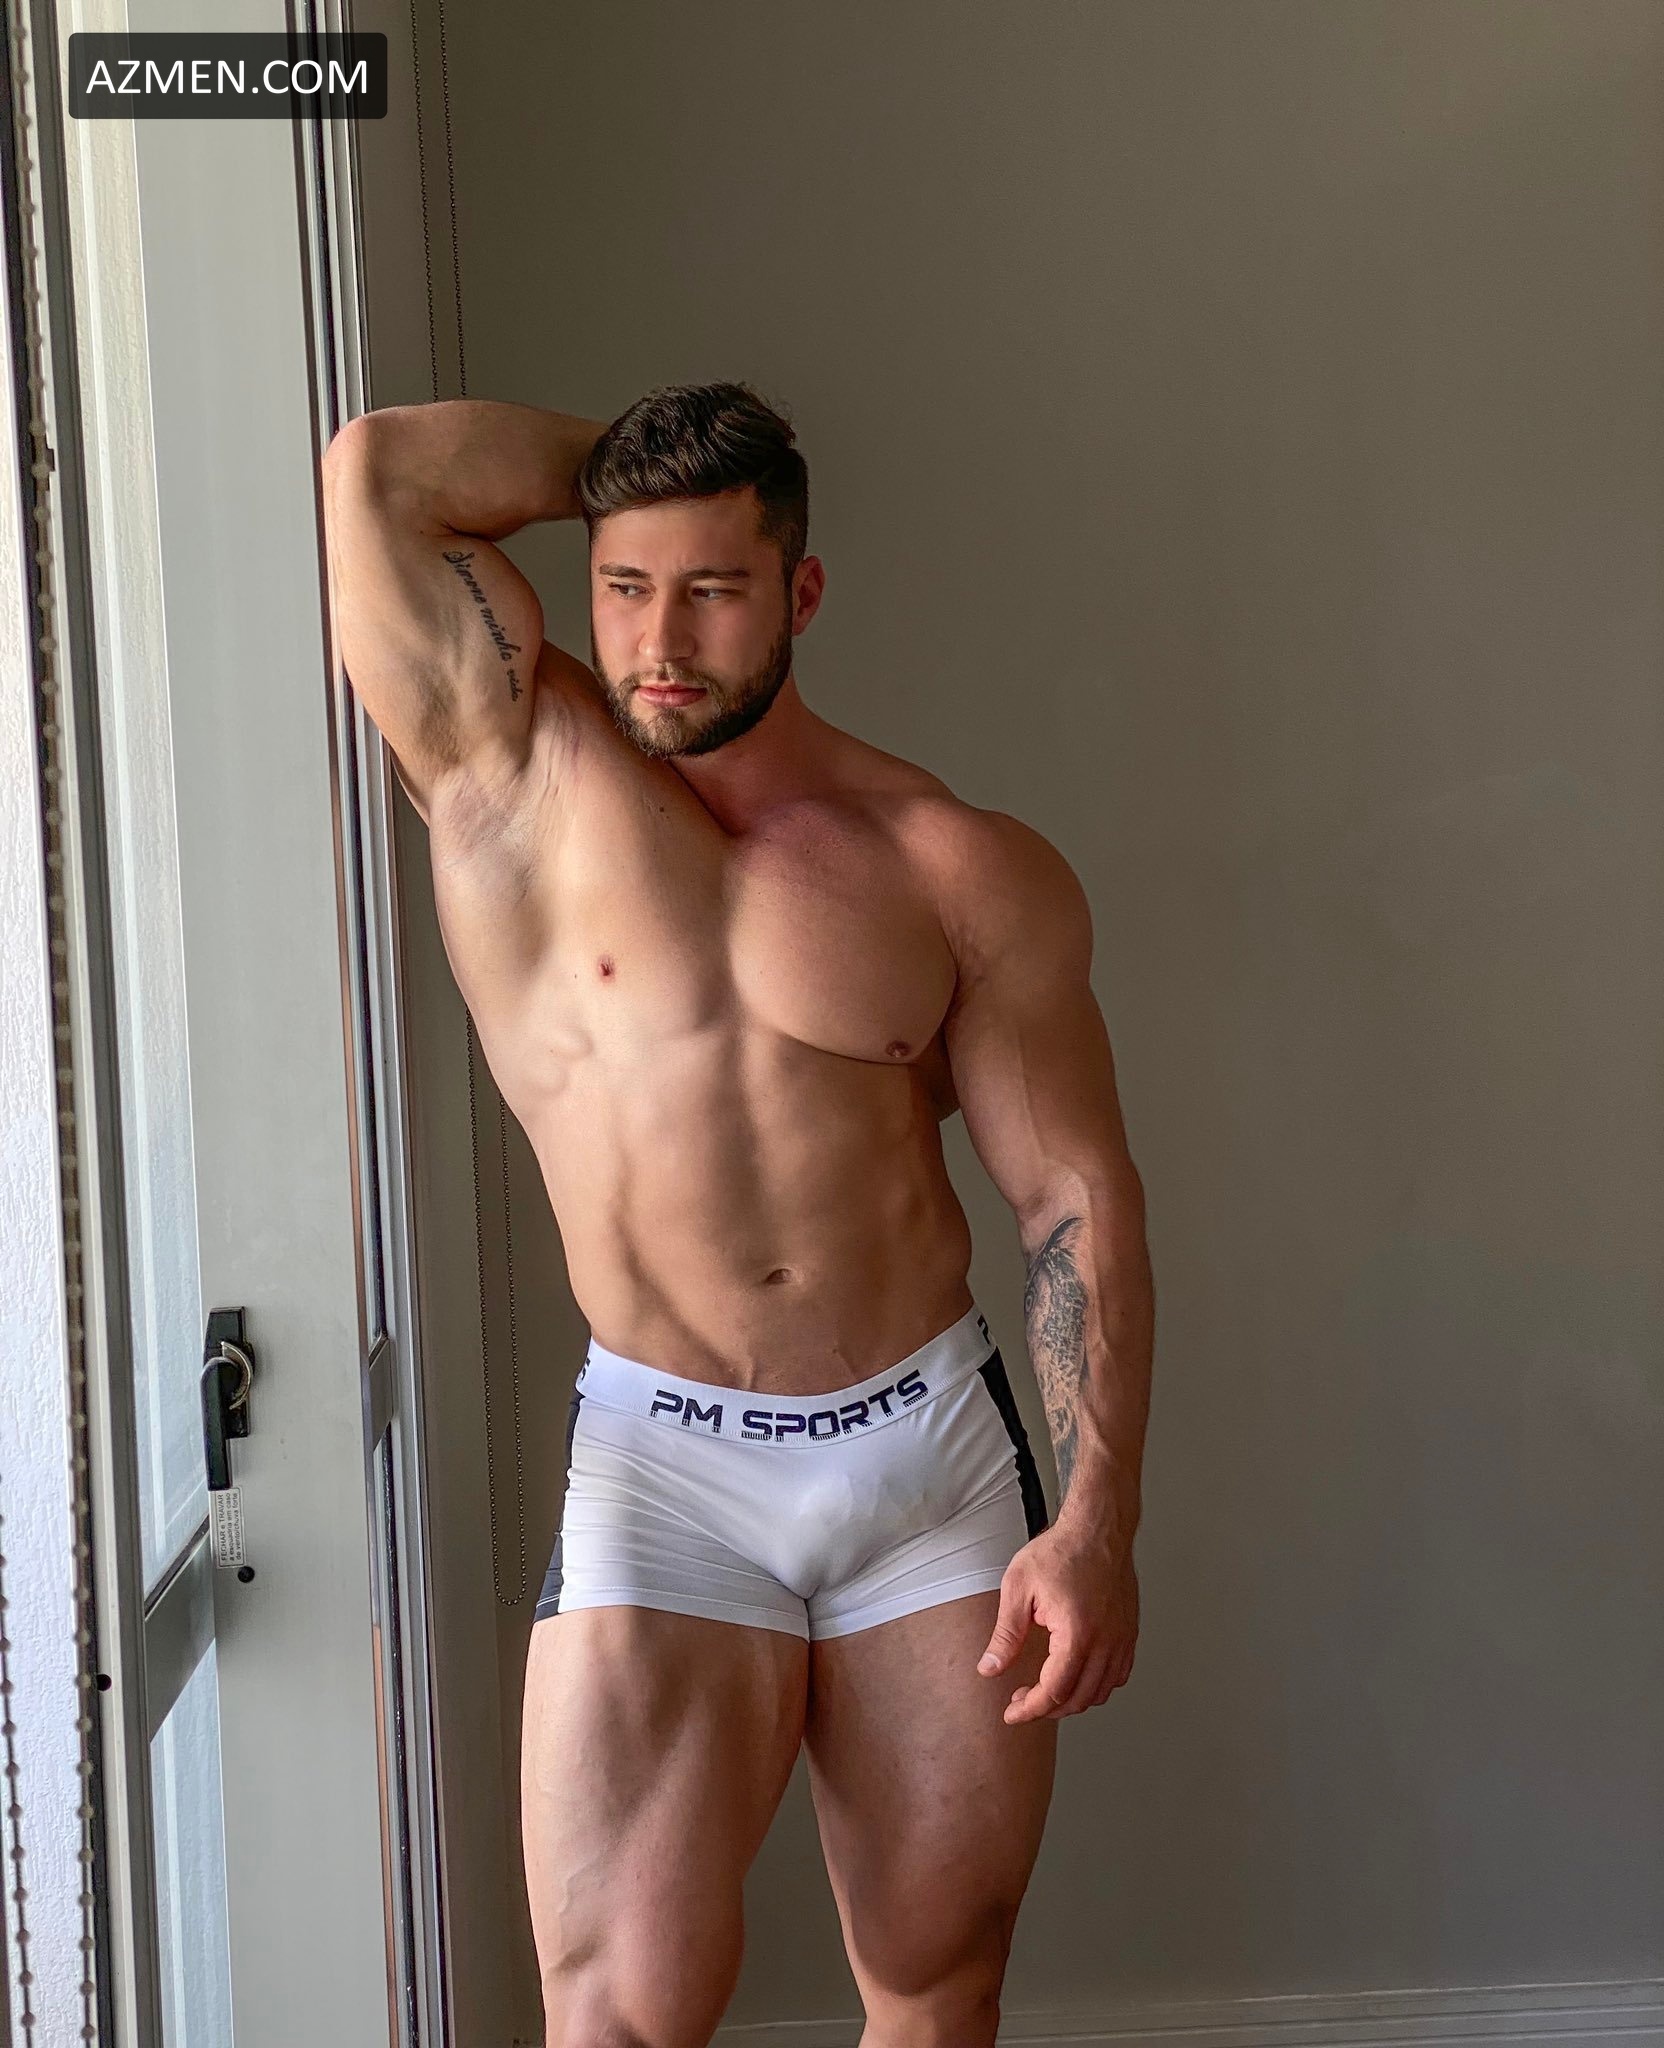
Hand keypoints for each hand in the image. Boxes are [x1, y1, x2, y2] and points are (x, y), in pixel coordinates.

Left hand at [977, 1523, 1138, 1723]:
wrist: (1098, 1528)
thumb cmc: (1062, 1551)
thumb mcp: (1019, 1588)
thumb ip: (1005, 1635)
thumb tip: (991, 1668)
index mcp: (1077, 1635)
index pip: (1053, 1692)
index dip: (1029, 1709)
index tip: (1012, 1713)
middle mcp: (1105, 1643)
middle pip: (1078, 1699)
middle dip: (1047, 1708)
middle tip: (1023, 1700)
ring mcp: (1121, 1639)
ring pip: (1100, 1692)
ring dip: (1072, 1700)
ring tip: (1046, 1690)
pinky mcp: (1129, 1633)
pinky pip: (1117, 1676)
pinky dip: (1096, 1686)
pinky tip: (1076, 1675)